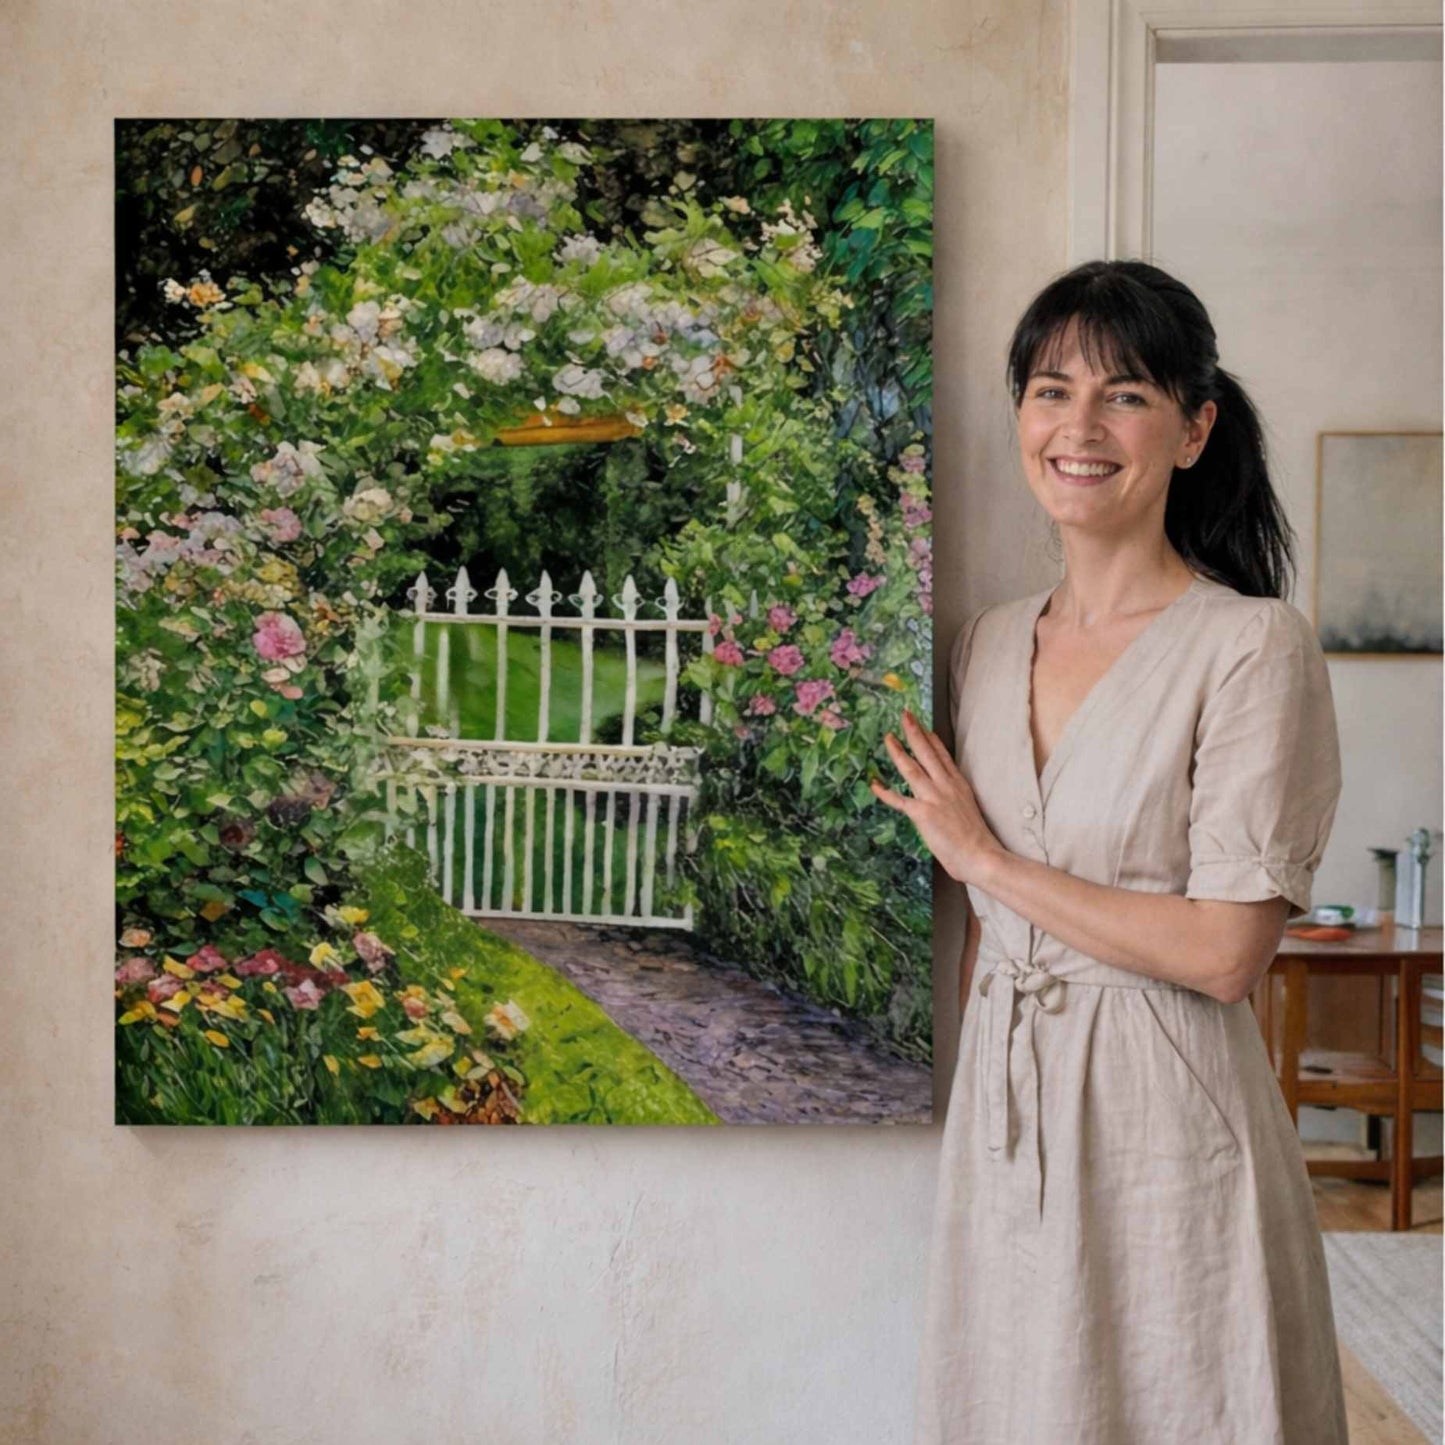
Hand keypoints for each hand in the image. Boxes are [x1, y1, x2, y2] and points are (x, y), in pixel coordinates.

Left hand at [869, 708, 1006, 885]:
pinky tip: (874, 783)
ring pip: (912, 768)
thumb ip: (954, 803)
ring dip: (898, 751)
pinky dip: (885, 792)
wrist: (981, 855)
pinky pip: (899, 800)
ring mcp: (934, 797)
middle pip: (927, 753)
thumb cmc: (976, 841)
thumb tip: (945, 805)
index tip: (924, 726)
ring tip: (888, 737)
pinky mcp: (923, 813)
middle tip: (905, 715)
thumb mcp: (968, 811)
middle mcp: (946, 786)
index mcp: (959, 785)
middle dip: (915, 732)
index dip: (932, 740)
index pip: (943, 756)